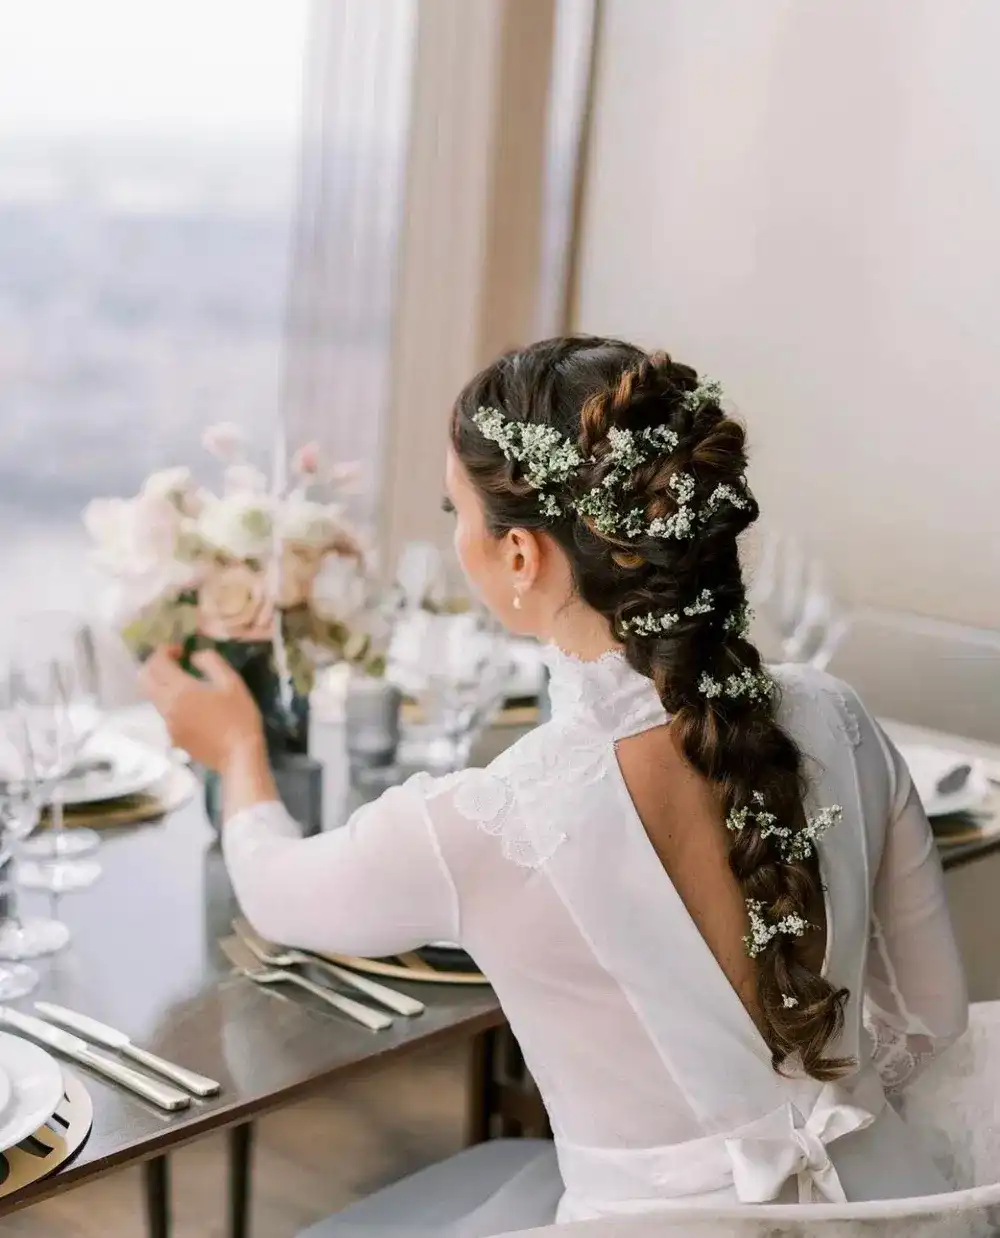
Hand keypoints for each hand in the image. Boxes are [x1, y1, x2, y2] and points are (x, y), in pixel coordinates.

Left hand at [139, 646, 265, 773]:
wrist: (238, 755)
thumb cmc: (239, 716)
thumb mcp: (232, 682)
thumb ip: (211, 662)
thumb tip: (194, 657)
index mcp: (180, 689)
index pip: (157, 662)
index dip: (165, 650)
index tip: (180, 650)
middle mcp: (166, 705)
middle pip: (144, 678)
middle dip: (154, 665)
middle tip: (173, 662)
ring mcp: (167, 722)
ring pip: (151, 695)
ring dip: (160, 683)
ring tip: (182, 682)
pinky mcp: (172, 735)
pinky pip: (163, 711)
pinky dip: (169, 701)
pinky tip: (191, 705)